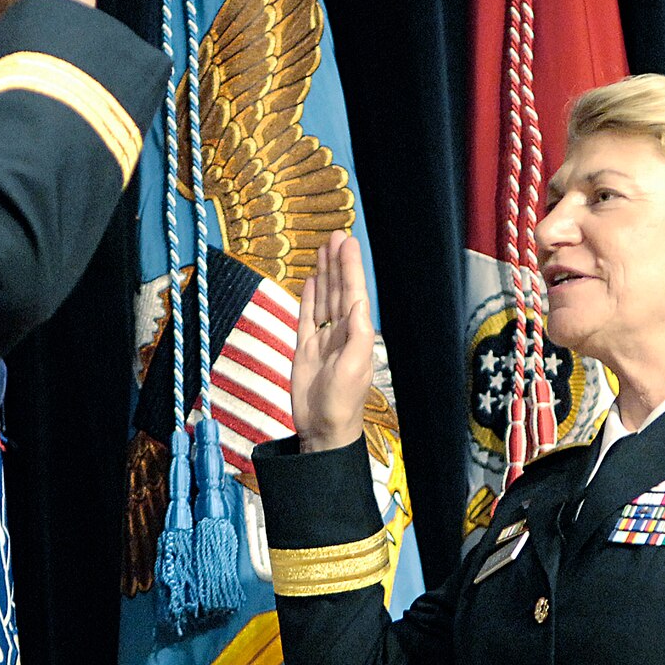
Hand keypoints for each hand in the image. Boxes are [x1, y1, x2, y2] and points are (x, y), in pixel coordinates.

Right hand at [292, 231, 374, 452]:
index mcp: (355, 334)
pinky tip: (310, 282)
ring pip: (323, 299)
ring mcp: (322, 339)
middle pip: (338, 290)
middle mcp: (340, 332)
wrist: (322, 428)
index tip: (346, 243)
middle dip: (337, 264)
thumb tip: (359, 301)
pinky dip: (308, 299)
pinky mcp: (304, 349)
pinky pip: (306, 318)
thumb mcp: (353, 367)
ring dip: (324, 275)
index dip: (349, 267)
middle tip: (336, 236)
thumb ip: (358, 334)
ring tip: (323, 250)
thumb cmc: (342, 402)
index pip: (352, 292)